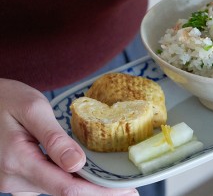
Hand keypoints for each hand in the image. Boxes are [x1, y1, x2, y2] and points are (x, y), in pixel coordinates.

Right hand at [0, 79, 138, 195]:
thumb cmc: (7, 99)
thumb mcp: (33, 109)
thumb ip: (54, 138)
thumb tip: (77, 164)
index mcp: (18, 161)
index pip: (67, 188)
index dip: (99, 192)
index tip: (125, 190)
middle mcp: (13, 179)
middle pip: (64, 192)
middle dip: (98, 193)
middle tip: (127, 191)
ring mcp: (12, 181)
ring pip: (56, 190)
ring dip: (85, 189)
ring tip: (111, 184)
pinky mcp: (15, 178)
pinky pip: (46, 184)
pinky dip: (68, 183)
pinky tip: (85, 178)